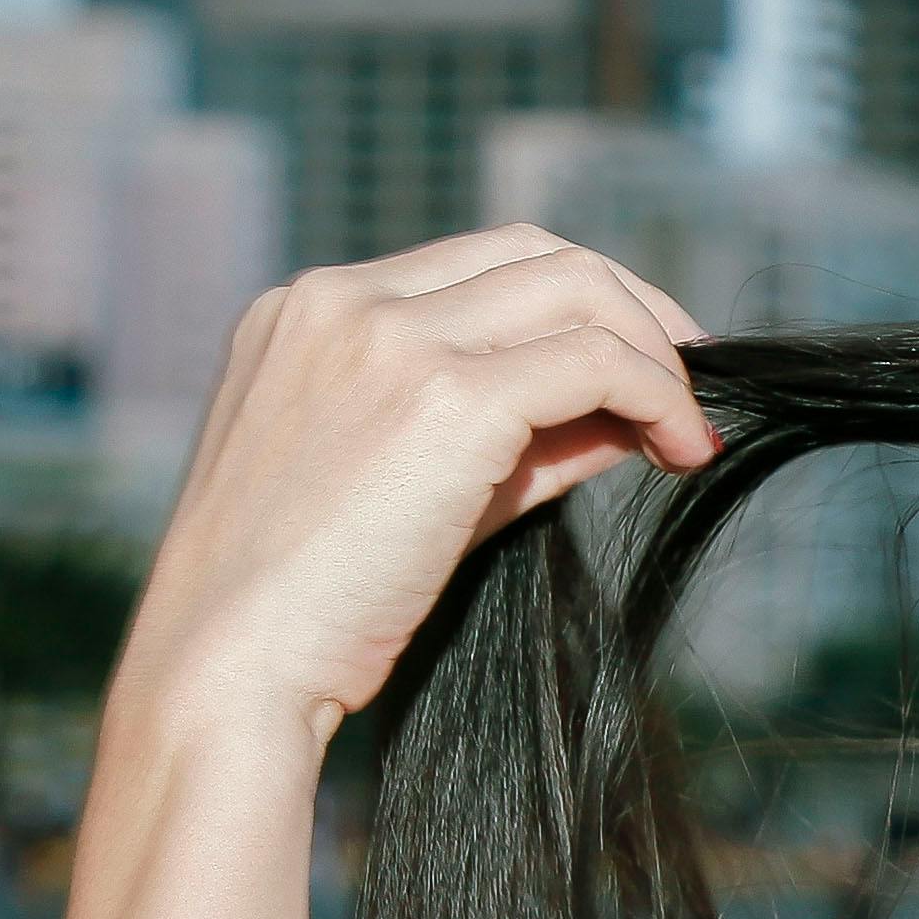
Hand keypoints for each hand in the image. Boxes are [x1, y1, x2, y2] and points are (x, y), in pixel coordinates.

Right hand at [117, 225, 722, 746]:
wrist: (229, 666)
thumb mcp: (412, 488)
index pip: (480, 260)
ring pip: (578, 289)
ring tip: (688, 431)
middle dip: (635, 311)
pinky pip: (594, 362)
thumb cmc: (311, 604)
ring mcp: (390, 339)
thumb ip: (511, 435)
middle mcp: (343, 300)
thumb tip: (630, 413)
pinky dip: (657, 396)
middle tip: (690, 386)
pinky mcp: (445, 398)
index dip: (579, 303)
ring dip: (656, 354)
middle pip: (538, 252)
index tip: (640, 366)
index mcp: (312, 308)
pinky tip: (679, 451)